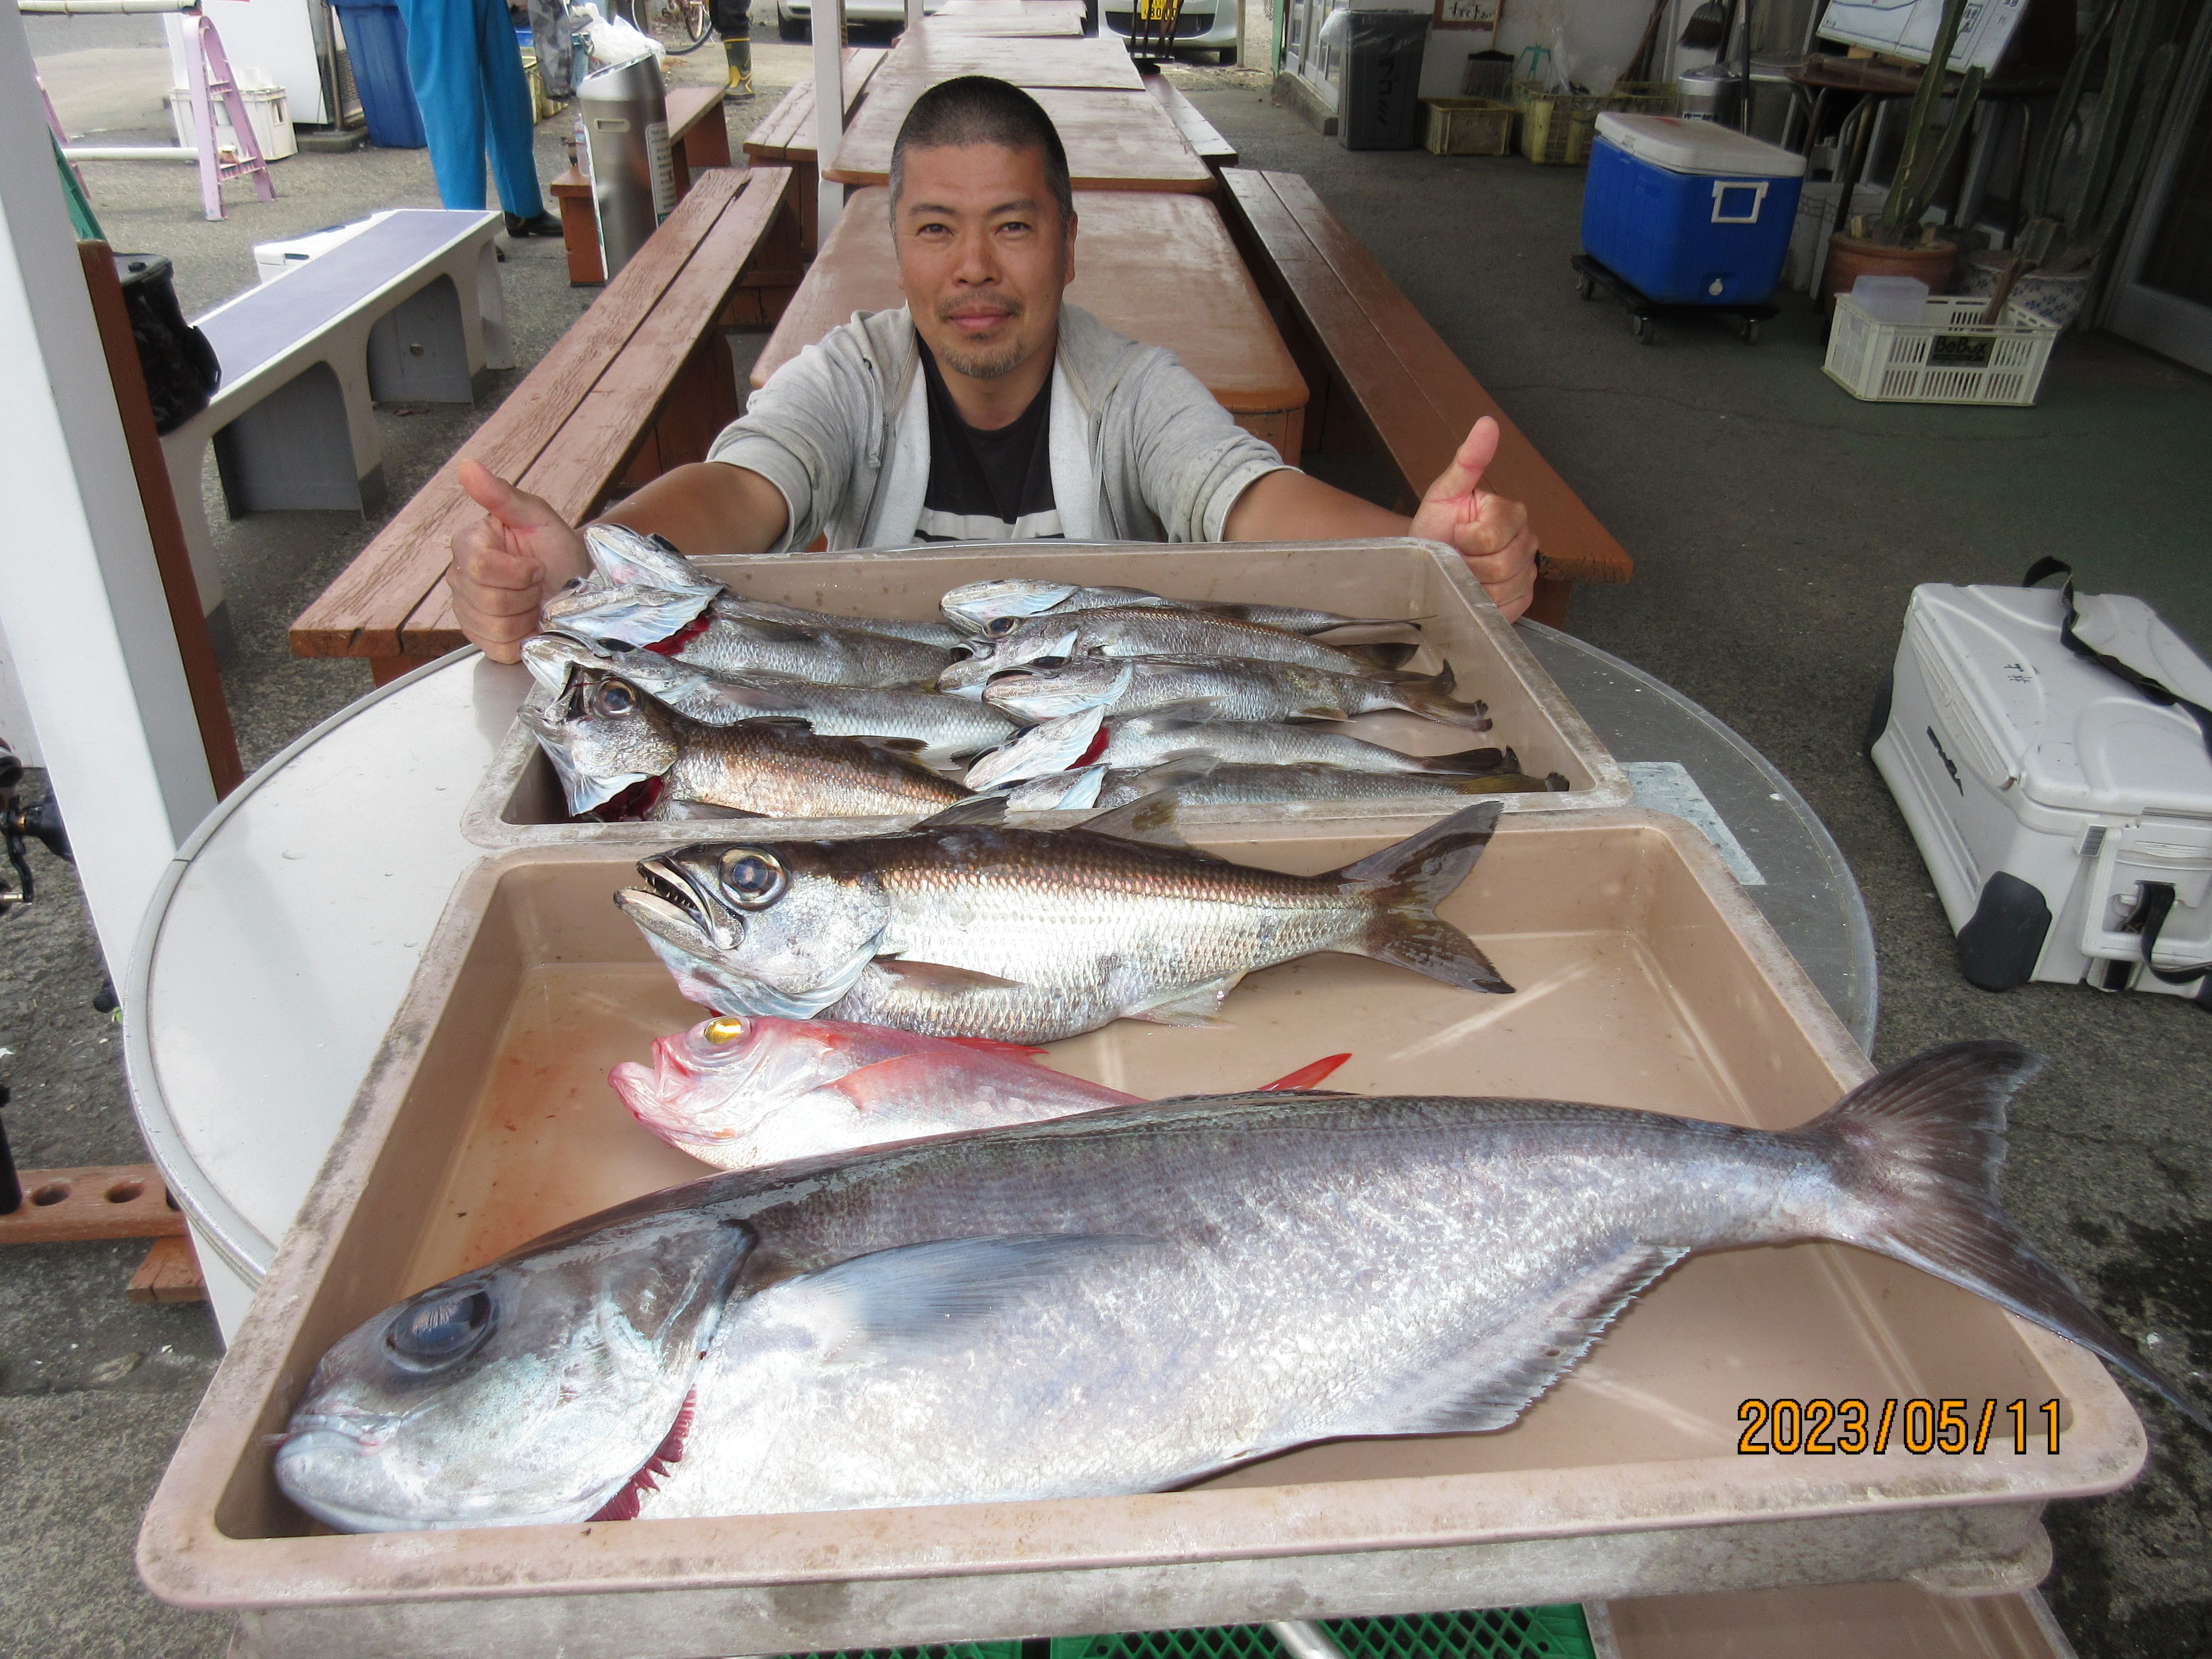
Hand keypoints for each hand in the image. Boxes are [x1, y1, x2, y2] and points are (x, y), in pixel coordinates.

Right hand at [446, 460, 589, 662]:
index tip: (537, 564)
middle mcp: (459, 578)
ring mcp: (468, 611)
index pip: (480, 567)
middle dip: (526, 594)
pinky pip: (498, 648)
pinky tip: (530, 623)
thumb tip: (468, 467)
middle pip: (488, 600)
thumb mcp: (538, 517)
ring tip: (536, 603)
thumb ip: (502, 495)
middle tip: (539, 584)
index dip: (518, 571)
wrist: (577, 583)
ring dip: (527, 616)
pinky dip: (523, 639)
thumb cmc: (557, 549)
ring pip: (495, 626)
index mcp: (469, 544)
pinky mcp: (481, 639)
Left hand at [1407, 417, 1538, 622]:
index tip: (1453, 534)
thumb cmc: (1436, 526)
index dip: (1465, 539)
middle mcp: (1527, 541)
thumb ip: (1468, 459)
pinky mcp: (1522, 598)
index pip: (1493, 533)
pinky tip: (1473, 592)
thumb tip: (1487, 423)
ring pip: (1506, 586)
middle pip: (1503, 562)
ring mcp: (1527, 572)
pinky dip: (1485, 604)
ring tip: (1461, 574)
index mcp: (1512, 513)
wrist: (1427, 560)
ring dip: (1474, 585)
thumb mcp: (1445, 491)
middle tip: (1455, 556)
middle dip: (1468, 564)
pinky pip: (1509, 606)